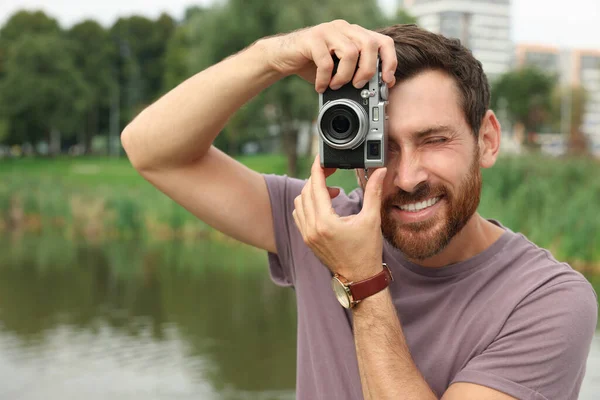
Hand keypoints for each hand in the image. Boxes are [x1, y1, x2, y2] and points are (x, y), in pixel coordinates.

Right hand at [261, 19, 396, 92]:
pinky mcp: (313, 38)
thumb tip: (380, 89)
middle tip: (357, 86)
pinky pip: (327, 61)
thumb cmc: (313, 65)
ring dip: (345, 76)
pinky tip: (320, 86)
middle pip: (369, 45)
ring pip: (351, 52)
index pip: (383, 41)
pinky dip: (325, 78)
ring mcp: (328, 31)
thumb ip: (358, 73)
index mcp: (355, 34)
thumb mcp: (339, 69)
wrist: (283, 57)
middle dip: (367, 71)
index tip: (386, 82)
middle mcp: (344, 28)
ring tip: (335, 86)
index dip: (390, 62)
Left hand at [292, 156, 387, 281]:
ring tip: (331, 191)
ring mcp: (307, 234)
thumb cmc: (366, 251)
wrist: (359, 277)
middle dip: (317, 178)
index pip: (315, 186)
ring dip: (311, 192)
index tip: (321, 158)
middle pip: (306, 191)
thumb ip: (373, 192)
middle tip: (332, 171)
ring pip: (299, 202)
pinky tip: (323, 205)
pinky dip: (307, 204)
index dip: (317, 168)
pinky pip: (299, 215)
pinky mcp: (307, 239)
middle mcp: (312, 228)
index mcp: (326, 222)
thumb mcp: (371, 219)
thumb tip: (379, 171)